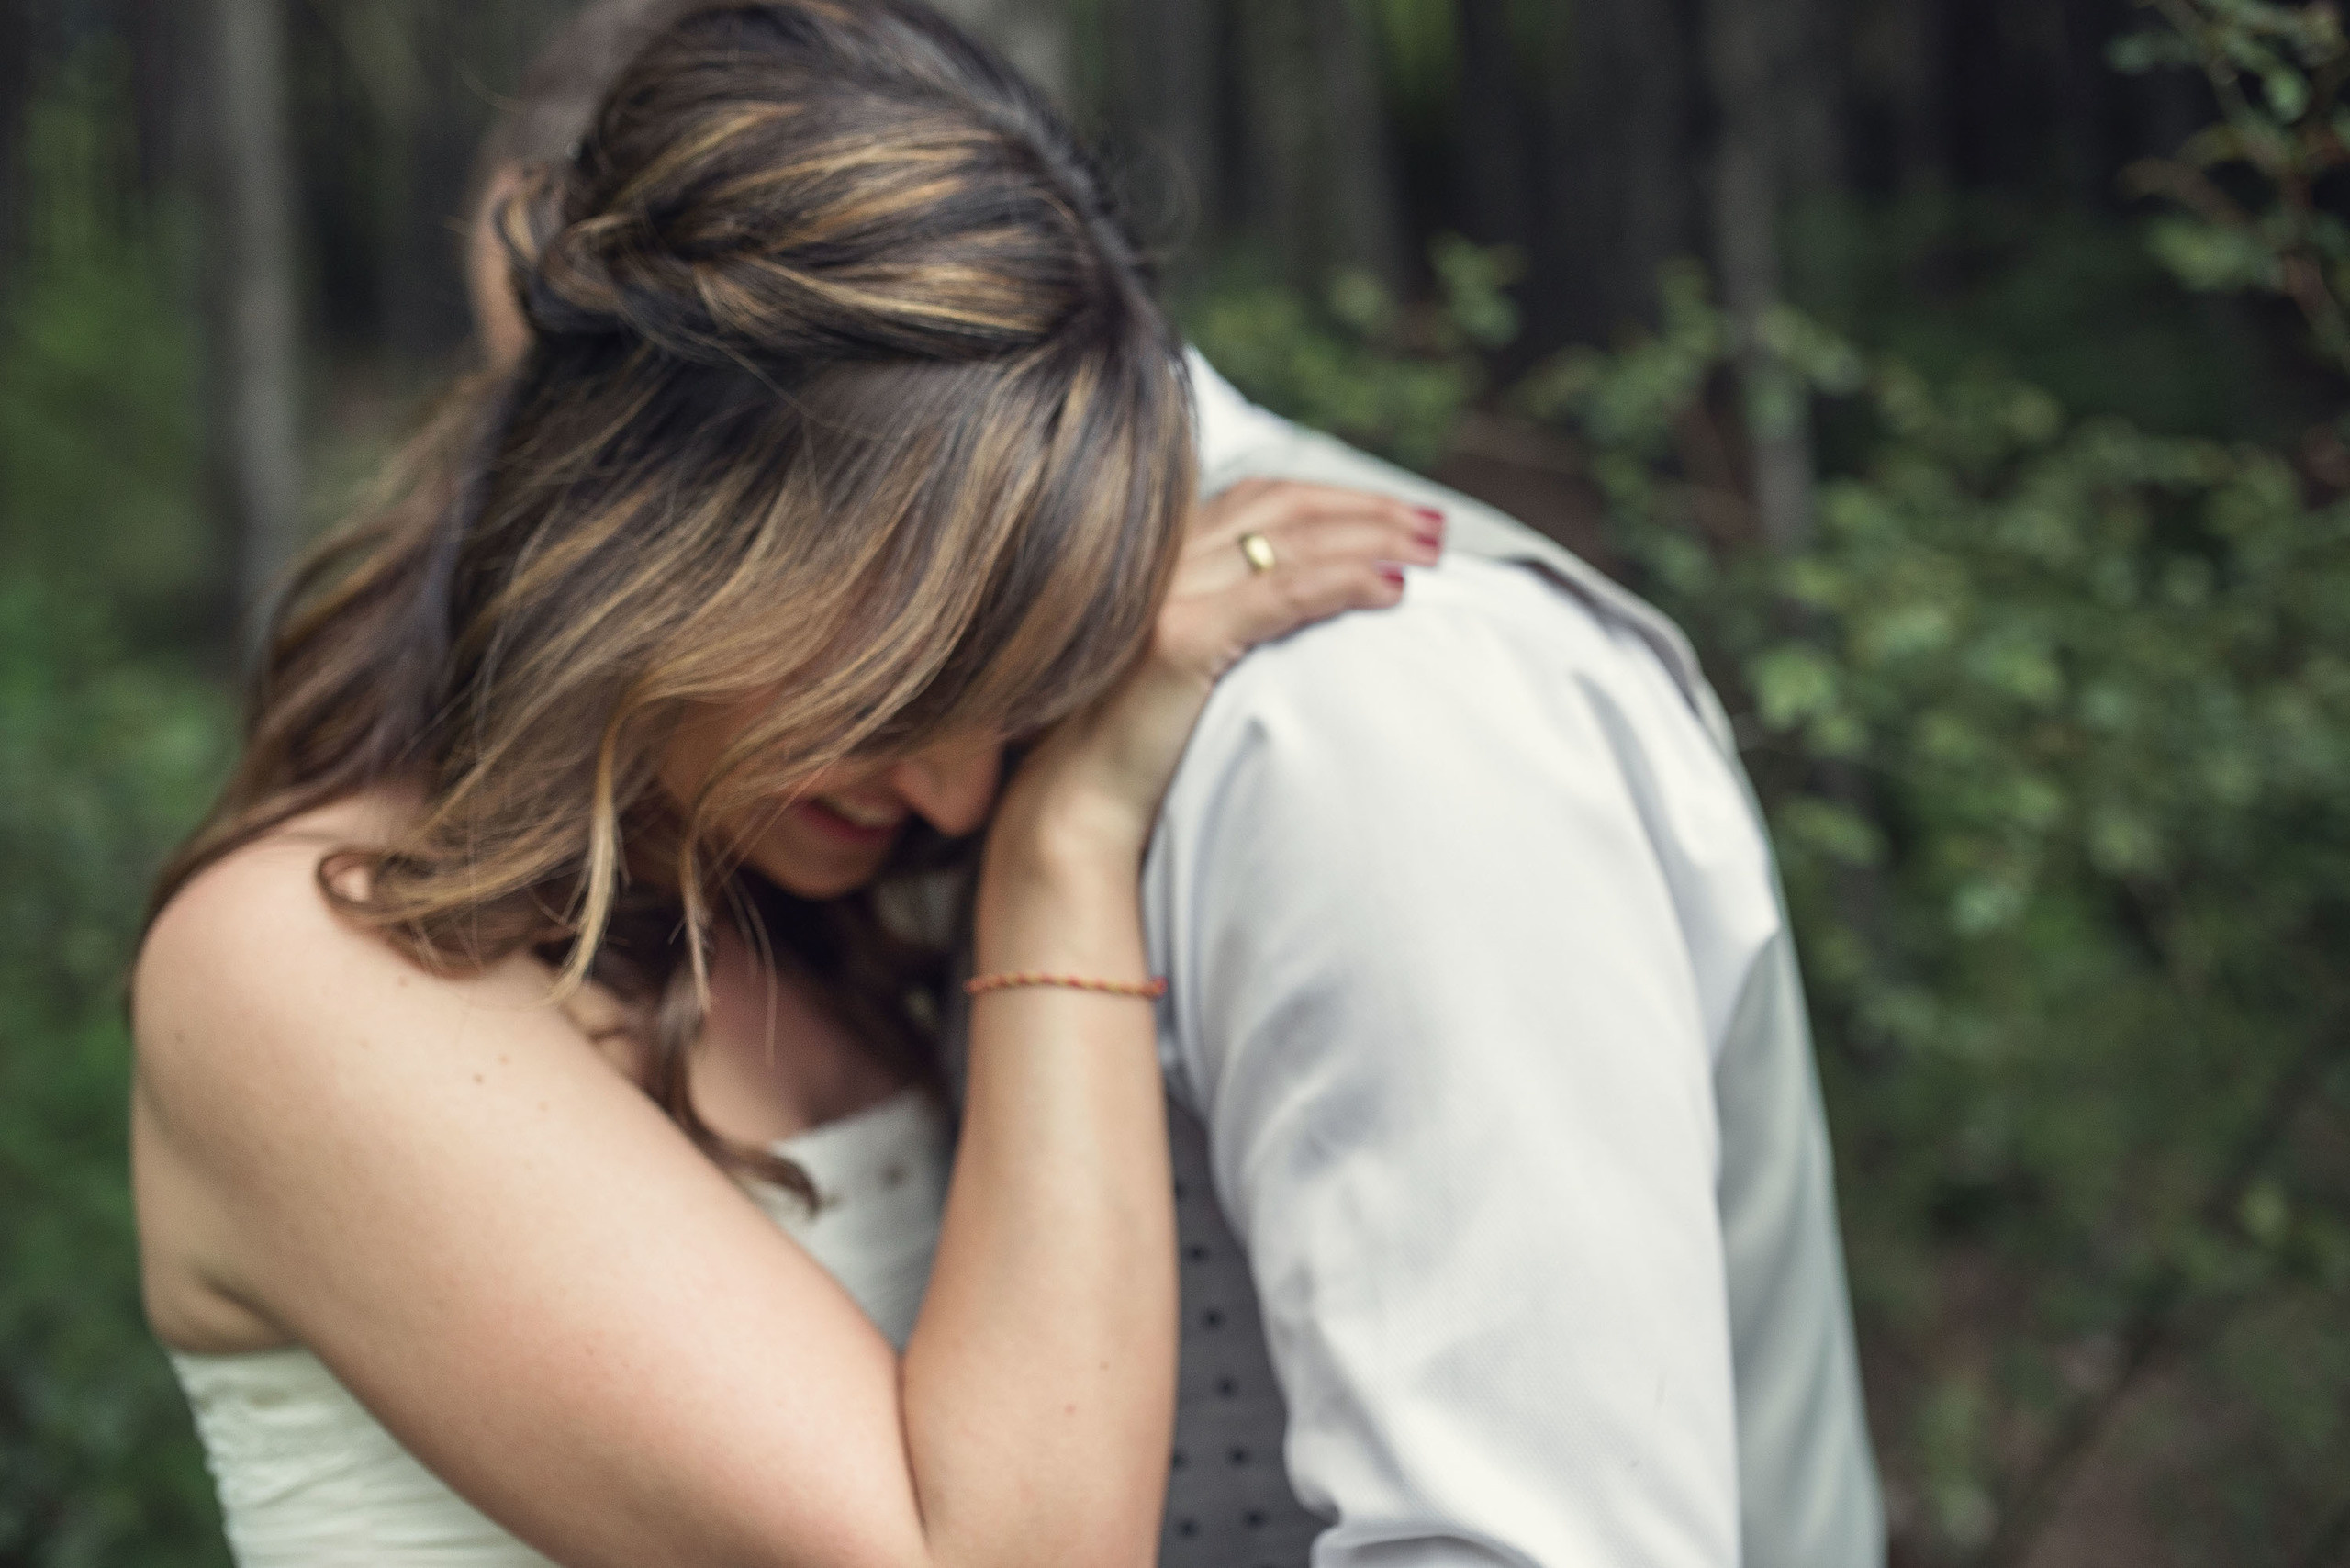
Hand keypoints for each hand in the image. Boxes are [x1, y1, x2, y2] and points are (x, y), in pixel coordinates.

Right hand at [993, 480, 1447, 867]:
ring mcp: (1164, 594)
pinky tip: (1393, 588)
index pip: (1262, 496)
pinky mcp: (1177, 639)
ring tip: (1433, 552)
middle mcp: (1158, 559)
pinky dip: (1345, 581)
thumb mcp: (1187, 662)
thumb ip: (1232, 619)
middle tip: (1439, 528)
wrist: (1075, 805)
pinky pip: (1281, 595)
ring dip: (1374, 537)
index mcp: (1159, 555)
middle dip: (1370, 508)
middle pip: (1284, 505)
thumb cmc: (1137, 745)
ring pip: (1290, 539)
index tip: (1400, 513)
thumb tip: (1313, 605)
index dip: (1338, 497)